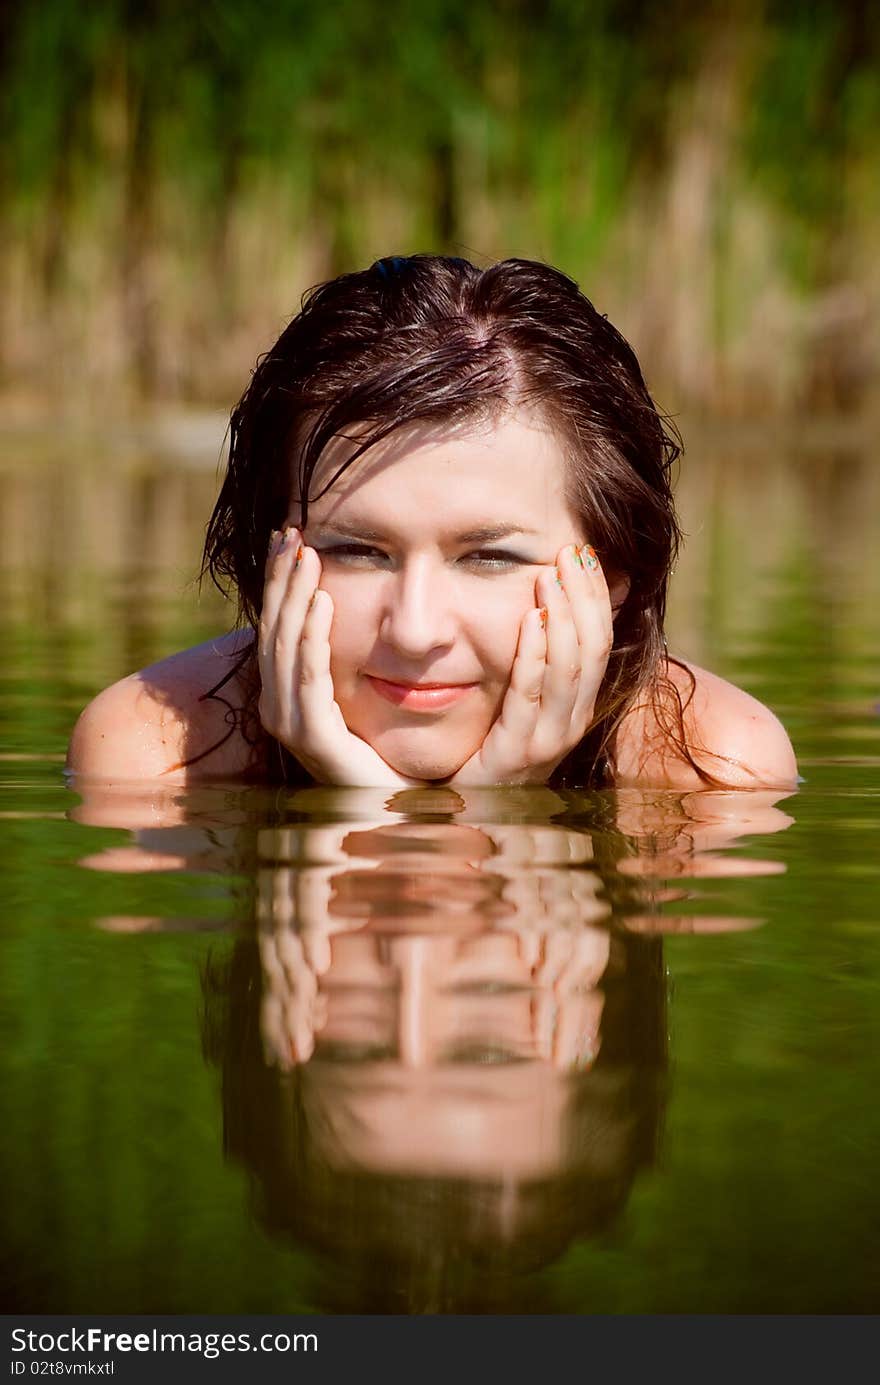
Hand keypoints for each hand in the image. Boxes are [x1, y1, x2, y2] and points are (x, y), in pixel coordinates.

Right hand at [258, 528, 423, 786]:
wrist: (398, 803)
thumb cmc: (384, 747)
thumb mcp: (359, 687)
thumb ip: (346, 651)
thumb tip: (345, 597)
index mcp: (286, 691)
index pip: (276, 623)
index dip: (279, 579)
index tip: (288, 534)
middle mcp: (279, 706)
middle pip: (273, 628)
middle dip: (281, 578)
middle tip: (292, 531)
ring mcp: (292, 723)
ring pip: (286, 646)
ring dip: (295, 597)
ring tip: (307, 556)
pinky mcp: (315, 737)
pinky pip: (309, 678)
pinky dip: (313, 638)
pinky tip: (322, 602)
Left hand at [448, 541, 612, 784]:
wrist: (463, 807)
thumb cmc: (488, 747)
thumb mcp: (522, 697)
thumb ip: (541, 656)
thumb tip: (557, 602)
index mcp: (577, 705)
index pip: (601, 640)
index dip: (596, 595)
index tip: (584, 552)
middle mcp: (571, 722)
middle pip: (592, 649)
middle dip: (583, 596)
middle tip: (569, 551)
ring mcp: (547, 740)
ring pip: (569, 670)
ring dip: (562, 617)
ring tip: (549, 576)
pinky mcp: (517, 753)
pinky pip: (530, 696)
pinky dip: (534, 654)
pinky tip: (529, 619)